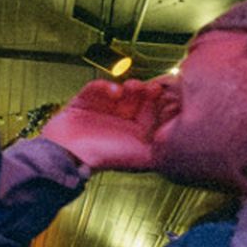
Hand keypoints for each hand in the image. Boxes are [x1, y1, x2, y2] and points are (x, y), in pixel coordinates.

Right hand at [41, 77, 170, 170]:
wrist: (66, 157)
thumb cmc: (103, 160)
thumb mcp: (142, 157)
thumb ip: (162, 148)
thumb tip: (180, 134)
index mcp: (136, 132)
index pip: (154, 112)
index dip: (162, 103)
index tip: (169, 96)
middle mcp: (121, 120)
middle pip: (139, 99)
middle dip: (147, 92)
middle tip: (153, 87)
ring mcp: (103, 110)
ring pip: (121, 91)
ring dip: (130, 87)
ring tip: (133, 87)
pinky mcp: (83, 102)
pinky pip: (95, 88)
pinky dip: (105, 86)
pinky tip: (114, 92)